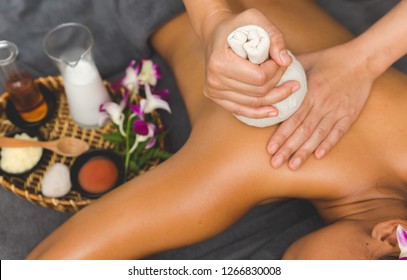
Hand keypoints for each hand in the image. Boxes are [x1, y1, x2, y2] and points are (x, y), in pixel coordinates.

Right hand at [203, 8, 299, 117]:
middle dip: (278, 82)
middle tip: (286, 71)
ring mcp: (213, 91)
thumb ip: (274, 37)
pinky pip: (241, 111)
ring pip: (253, 103)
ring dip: (274, 96)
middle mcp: (214, 80)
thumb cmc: (235, 25)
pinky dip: (259, 113)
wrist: (214, 33)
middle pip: (258, 92)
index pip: (259, 77)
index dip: (276, 71)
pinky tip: (273, 111)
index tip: (280, 60)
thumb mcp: (254, 19)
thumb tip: (286, 61)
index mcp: (220, 62)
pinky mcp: (216, 98)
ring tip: (289, 88)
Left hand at [267, 43, 374, 169]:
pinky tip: (318, 155)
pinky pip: (338, 132)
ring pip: (318, 135)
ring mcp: (337, 110)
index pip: (292, 118)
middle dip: (288, 148)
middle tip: (276, 163)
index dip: (280, 135)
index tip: (270, 148)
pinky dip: (328, 144)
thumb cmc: (330, 59)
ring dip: (305, 151)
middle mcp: (322, 104)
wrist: (362, 60)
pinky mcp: (349, 114)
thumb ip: (287, 72)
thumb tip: (268, 77)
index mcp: (310, 92)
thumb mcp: (306, 61)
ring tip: (293, 165)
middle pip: (302, 130)